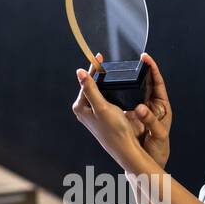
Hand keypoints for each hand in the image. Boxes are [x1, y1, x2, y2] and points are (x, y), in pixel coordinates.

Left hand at [73, 54, 145, 170]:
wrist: (125, 148)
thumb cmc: (114, 129)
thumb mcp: (102, 106)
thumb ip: (90, 89)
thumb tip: (79, 72)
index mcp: (80, 107)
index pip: (86, 82)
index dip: (93, 68)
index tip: (99, 56)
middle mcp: (83, 110)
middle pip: (90, 87)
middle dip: (98, 75)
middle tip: (105, 62)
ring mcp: (92, 114)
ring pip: (97, 93)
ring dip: (103, 83)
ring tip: (110, 72)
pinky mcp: (101, 117)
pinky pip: (103, 99)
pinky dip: (108, 92)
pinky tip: (115, 88)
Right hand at [129, 52, 171, 166]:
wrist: (150, 163)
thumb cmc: (159, 149)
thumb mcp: (158, 134)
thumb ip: (150, 120)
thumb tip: (139, 108)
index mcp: (162, 106)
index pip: (158, 82)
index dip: (153, 69)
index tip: (146, 58)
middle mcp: (152, 105)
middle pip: (146, 83)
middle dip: (139, 70)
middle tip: (131, 59)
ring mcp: (142, 109)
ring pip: (135, 90)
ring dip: (128, 80)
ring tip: (120, 70)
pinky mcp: (132, 116)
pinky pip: (126, 100)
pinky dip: (120, 93)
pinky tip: (112, 87)